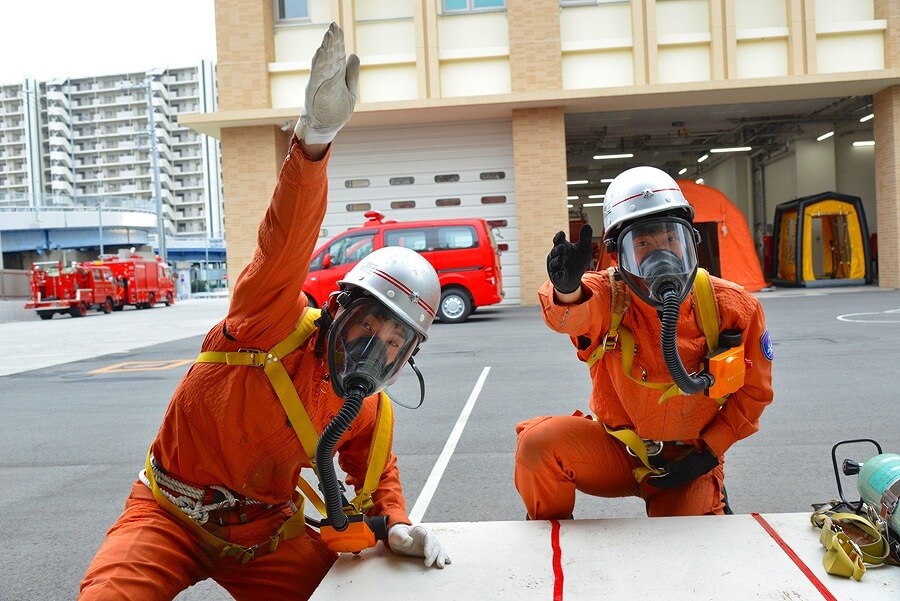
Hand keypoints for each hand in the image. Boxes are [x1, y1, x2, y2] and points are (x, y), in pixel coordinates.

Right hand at [294, 22, 359, 144]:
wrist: (327, 127)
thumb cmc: (337, 110)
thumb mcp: (350, 90)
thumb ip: (352, 74)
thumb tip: (353, 54)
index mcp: (335, 75)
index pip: (337, 55)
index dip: (338, 42)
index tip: (338, 27)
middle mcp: (326, 76)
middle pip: (330, 55)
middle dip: (332, 41)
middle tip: (334, 26)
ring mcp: (319, 83)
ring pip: (323, 62)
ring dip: (326, 48)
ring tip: (329, 35)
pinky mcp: (313, 91)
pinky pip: (316, 76)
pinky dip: (318, 64)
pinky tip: (320, 52)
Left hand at [388, 524, 450, 567]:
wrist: (397, 537)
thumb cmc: (397, 534)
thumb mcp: (396, 535)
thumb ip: (402, 537)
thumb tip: (409, 541)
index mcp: (421, 530)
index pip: (428, 537)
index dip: (429, 546)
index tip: (426, 555)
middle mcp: (427, 536)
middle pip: (435, 544)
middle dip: (433, 555)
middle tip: (427, 564)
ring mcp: (429, 543)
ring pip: (439, 548)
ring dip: (440, 556)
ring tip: (440, 565)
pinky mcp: (429, 549)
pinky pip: (438, 552)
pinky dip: (444, 556)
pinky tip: (448, 561)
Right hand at [546, 224, 592, 293]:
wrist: (574, 279)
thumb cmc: (577, 262)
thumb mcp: (584, 249)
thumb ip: (585, 238)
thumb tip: (587, 225)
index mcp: (562, 246)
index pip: (558, 239)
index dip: (559, 236)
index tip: (562, 235)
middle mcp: (556, 256)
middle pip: (555, 251)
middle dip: (558, 249)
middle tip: (563, 248)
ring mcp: (555, 267)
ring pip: (554, 263)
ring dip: (558, 261)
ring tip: (563, 259)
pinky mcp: (557, 277)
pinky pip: (556, 276)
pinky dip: (558, 274)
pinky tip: (561, 273)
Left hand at [647, 447, 717, 488]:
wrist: (707, 460)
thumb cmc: (696, 462)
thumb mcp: (684, 464)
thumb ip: (674, 467)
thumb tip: (664, 468)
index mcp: (680, 479)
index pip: (665, 484)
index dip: (656, 483)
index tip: (648, 480)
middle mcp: (680, 479)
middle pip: (666, 482)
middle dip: (657, 480)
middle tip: (649, 477)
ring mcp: (682, 476)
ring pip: (669, 478)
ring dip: (661, 476)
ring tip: (655, 472)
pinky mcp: (684, 472)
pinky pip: (672, 474)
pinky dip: (666, 473)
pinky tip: (664, 468)